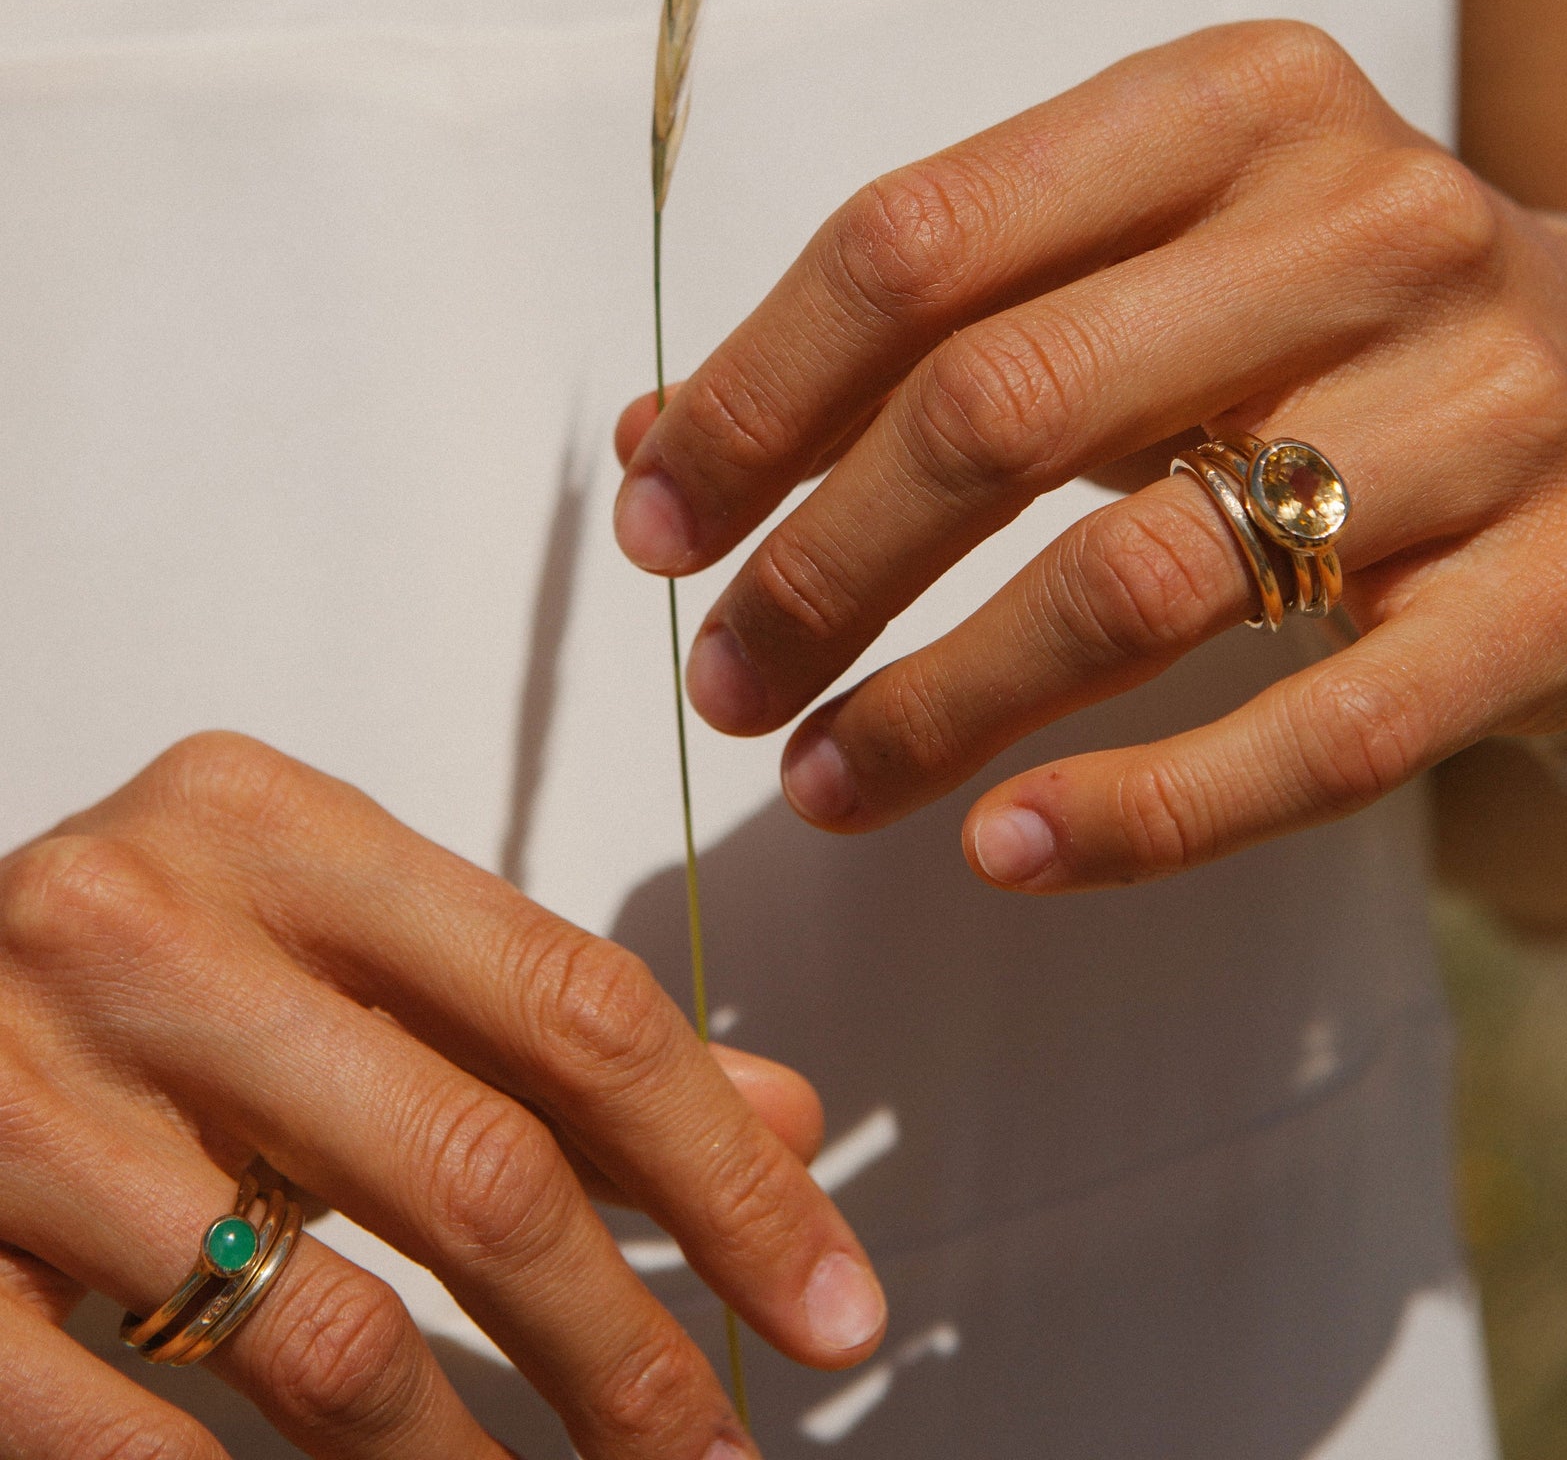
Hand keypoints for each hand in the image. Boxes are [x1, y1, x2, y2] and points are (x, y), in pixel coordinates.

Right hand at [0, 733, 883, 1459]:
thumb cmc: (156, 956)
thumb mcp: (351, 945)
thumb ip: (549, 1027)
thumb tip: (778, 1121)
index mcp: (281, 830)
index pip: (571, 1004)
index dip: (722, 1167)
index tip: (825, 1293)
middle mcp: (149, 931)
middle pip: (476, 1169)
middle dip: (627, 1343)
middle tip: (723, 1449)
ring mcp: (20, 1087)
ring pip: (323, 1329)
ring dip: (477, 1458)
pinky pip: (125, 1431)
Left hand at [613, 21, 1566, 891]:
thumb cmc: (1320, 334)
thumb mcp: (1133, 278)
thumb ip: (918, 339)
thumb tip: (663, 443)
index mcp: (1228, 113)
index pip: (918, 245)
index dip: (753, 402)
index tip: (658, 528)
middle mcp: (1364, 230)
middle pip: (1003, 410)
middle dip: (818, 570)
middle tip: (721, 682)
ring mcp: (1481, 412)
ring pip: (1138, 583)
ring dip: (937, 706)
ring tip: (818, 783)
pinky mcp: (1558, 593)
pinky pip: (1315, 736)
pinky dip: (1139, 814)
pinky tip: (1002, 854)